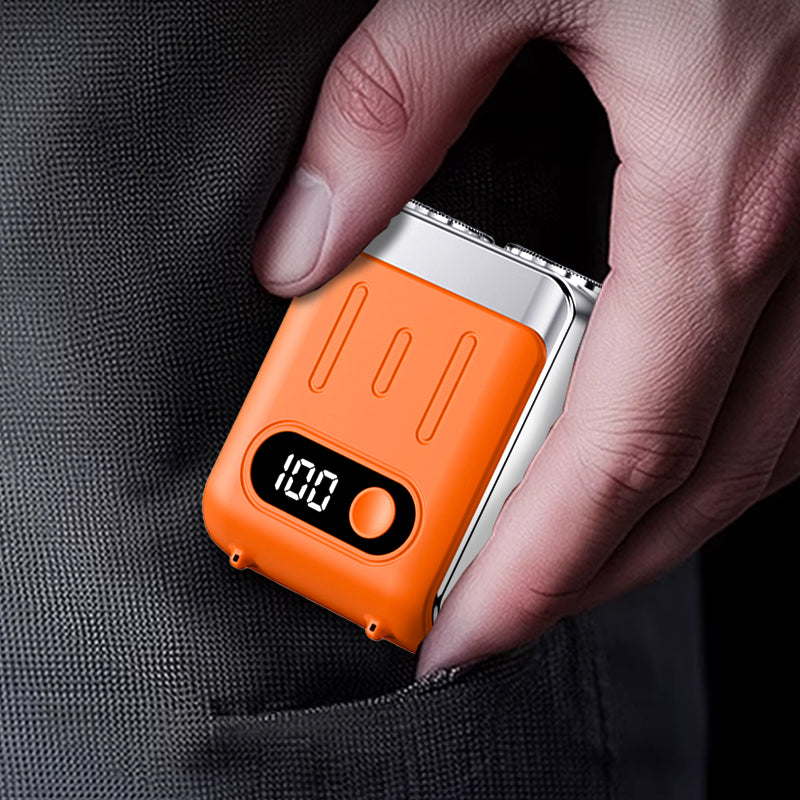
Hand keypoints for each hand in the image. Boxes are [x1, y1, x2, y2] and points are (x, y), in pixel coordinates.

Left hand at [252, 0, 799, 677]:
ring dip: (638, 522)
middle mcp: (792, 258)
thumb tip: (306, 228)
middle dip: (580, 573)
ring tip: (547, 555)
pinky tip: (636, 451)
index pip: (611, 453)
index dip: (534, 564)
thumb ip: (394, 99)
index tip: (462, 626)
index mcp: (717, 207)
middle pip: (681, 487)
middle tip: (488, 609)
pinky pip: (769, 396)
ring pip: (742, 457)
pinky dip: (692, 450)